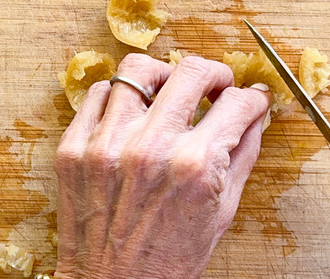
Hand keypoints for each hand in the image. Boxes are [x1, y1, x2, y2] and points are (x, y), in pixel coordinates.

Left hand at [53, 53, 270, 278]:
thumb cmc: (170, 259)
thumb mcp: (222, 211)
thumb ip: (242, 154)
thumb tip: (256, 114)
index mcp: (194, 166)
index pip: (235, 104)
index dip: (252, 98)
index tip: (250, 99)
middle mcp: (149, 147)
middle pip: (191, 72)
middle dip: (215, 73)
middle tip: (217, 85)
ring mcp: (105, 144)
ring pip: (137, 70)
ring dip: (164, 77)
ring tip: (170, 94)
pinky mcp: (73, 149)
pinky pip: (97, 95)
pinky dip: (120, 95)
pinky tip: (133, 111)